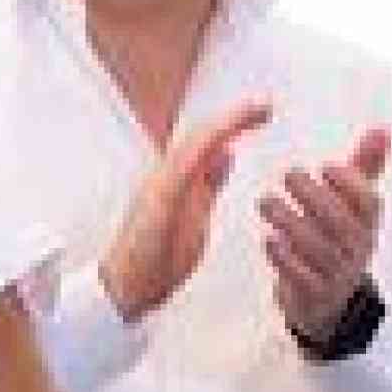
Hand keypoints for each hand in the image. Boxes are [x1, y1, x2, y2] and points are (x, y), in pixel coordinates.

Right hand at [99, 98, 271, 320]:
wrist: (125, 288)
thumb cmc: (155, 261)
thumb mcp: (195, 216)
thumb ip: (208, 185)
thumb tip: (226, 156)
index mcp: (175, 180)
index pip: (206, 143)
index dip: (232, 124)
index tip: (260, 112)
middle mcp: (164, 175)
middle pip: (201, 135)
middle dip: (234, 116)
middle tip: (265, 103)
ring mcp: (159, 183)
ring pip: (193, 141)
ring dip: (225, 123)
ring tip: (255, 110)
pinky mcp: (159, 197)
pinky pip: (183, 163)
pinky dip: (206, 145)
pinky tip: (226, 135)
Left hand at [260, 126, 389, 341]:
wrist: (331, 301)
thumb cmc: (337, 237)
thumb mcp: (353, 203)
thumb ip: (364, 165)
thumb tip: (382, 126)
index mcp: (367, 223)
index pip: (369, 202)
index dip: (351, 184)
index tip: (325, 164)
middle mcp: (356, 248)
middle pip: (341, 223)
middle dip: (315, 197)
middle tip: (287, 173)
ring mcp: (336, 274)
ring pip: (317, 249)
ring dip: (290, 222)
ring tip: (264, 200)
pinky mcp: (313, 295)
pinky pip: (301, 278)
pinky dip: (284, 259)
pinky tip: (268, 239)